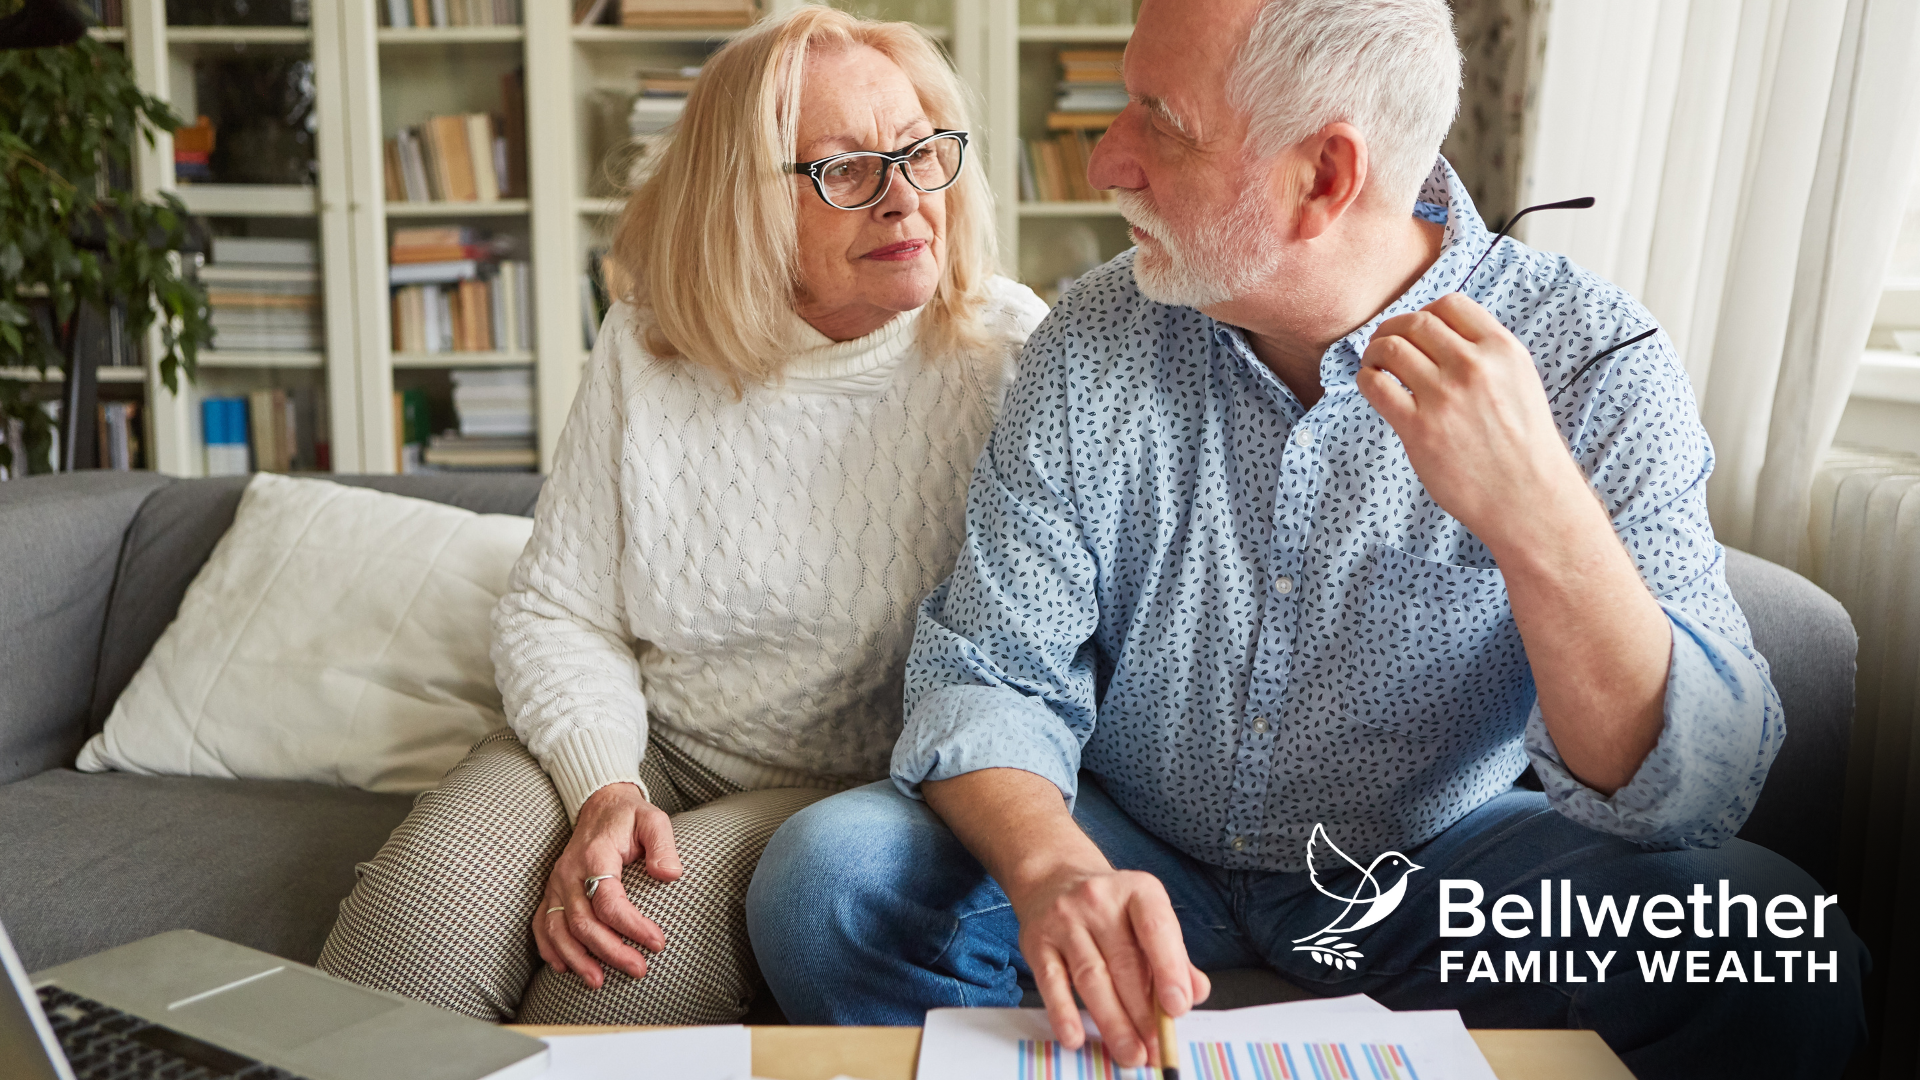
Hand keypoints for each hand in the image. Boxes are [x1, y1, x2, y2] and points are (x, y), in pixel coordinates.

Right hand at [532, 782, 681, 987]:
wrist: (600, 806)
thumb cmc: (629, 817)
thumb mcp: (653, 819)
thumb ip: (663, 844)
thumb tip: (669, 874)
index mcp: (595, 856)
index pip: (609, 901)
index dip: (632, 926)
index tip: (658, 942)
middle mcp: (569, 873)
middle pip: (583, 922)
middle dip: (610, 951)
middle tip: (639, 969)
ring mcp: (556, 884)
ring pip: (558, 929)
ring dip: (577, 959)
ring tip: (598, 981)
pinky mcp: (552, 892)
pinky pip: (542, 924)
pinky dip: (550, 949)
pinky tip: (565, 967)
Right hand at [1009, 866, 1209, 1067]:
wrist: (1054, 878)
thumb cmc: (1111, 908)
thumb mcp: (1147, 917)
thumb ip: (1174, 955)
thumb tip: (1195, 993)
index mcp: (1137, 891)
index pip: (1156, 929)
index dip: (1169, 969)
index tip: (1177, 1009)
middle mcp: (1098, 900)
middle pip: (1124, 963)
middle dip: (1143, 1013)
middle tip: (1156, 1047)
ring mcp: (1064, 920)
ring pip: (1091, 977)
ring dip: (1113, 1021)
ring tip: (1130, 1051)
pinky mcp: (1037, 942)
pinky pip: (1052, 982)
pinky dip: (1063, 1013)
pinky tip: (1075, 1037)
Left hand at [1356, 292, 1592, 553]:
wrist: (1528, 497)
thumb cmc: (1523, 445)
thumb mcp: (1519, 382)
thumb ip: (1486, 354)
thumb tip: (1440, 334)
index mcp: (1502, 350)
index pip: (1450, 304)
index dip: (1425, 312)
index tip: (1416, 330)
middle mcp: (1474, 366)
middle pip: (1415, 323)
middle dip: (1393, 329)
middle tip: (1384, 344)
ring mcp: (1445, 397)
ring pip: (1390, 348)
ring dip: (1375, 351)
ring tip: (1374, 364)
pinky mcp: (1419, 428)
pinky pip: (1376, 385)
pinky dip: (1366, 379)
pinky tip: (1372, 386)